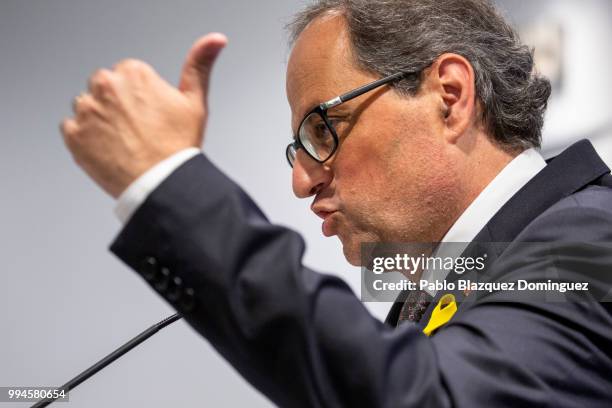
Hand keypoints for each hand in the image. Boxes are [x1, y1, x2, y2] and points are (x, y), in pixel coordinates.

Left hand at [61, 33, 227, 197]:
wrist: (162, 184)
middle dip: (117, 104)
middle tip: (138, 129)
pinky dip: (85, 139)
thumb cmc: (179, 146)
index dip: (141, 96)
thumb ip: (199, 65)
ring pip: (88, 107)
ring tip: (123, 141)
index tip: (151, 115)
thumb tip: (214, 40)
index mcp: (134, 73)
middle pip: (104, 87)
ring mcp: (87, 111)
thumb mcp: (195, 102)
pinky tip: (108, 150)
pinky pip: (72, 130)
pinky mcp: (73, 135)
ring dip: (100, 120)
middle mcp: (106, 86)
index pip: (127, 75)